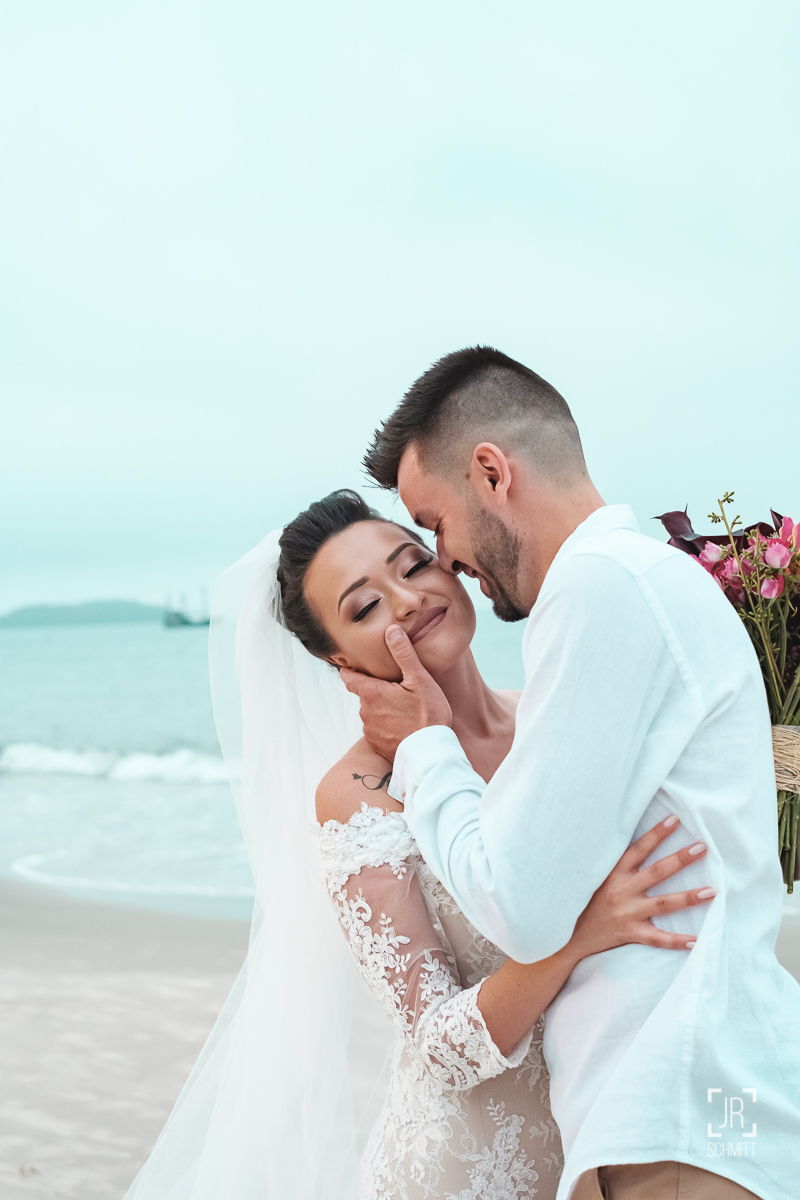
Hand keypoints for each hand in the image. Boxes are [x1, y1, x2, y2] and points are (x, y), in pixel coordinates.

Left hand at [340, 625, 451, 761]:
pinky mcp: (377, 745)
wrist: (430, 754)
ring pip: (371, 713)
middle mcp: (365, 712)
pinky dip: (387, 725)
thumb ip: (403, 654)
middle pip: (364, 694)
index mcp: (372, 693)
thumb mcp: (419, 679)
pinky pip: (378, 730)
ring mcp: (370, 731)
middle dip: (376, 690)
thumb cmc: (428, 715)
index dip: (350, 670)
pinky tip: (404, 725)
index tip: (354, 665)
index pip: (348, 677)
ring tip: (404, 708)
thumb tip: (391, 631)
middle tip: (396, 687)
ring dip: (382, 709)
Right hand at [568, 815, 714, 957]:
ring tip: (712, 891)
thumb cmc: (583, 899)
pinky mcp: (629, 933)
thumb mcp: (594, 875)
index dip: (657, 834)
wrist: (566, 934)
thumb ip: (614, 861)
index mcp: (613, 872)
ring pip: (663, 904)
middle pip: (657, 872)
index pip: (639, 848)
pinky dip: (675, 941)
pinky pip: (656, 938)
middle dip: (681, 859)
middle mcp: (622, 890)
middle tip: (702, 847)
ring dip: (688, 898)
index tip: (675, 819)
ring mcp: (627, 913)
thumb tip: (634, 839)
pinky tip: (696, 940)